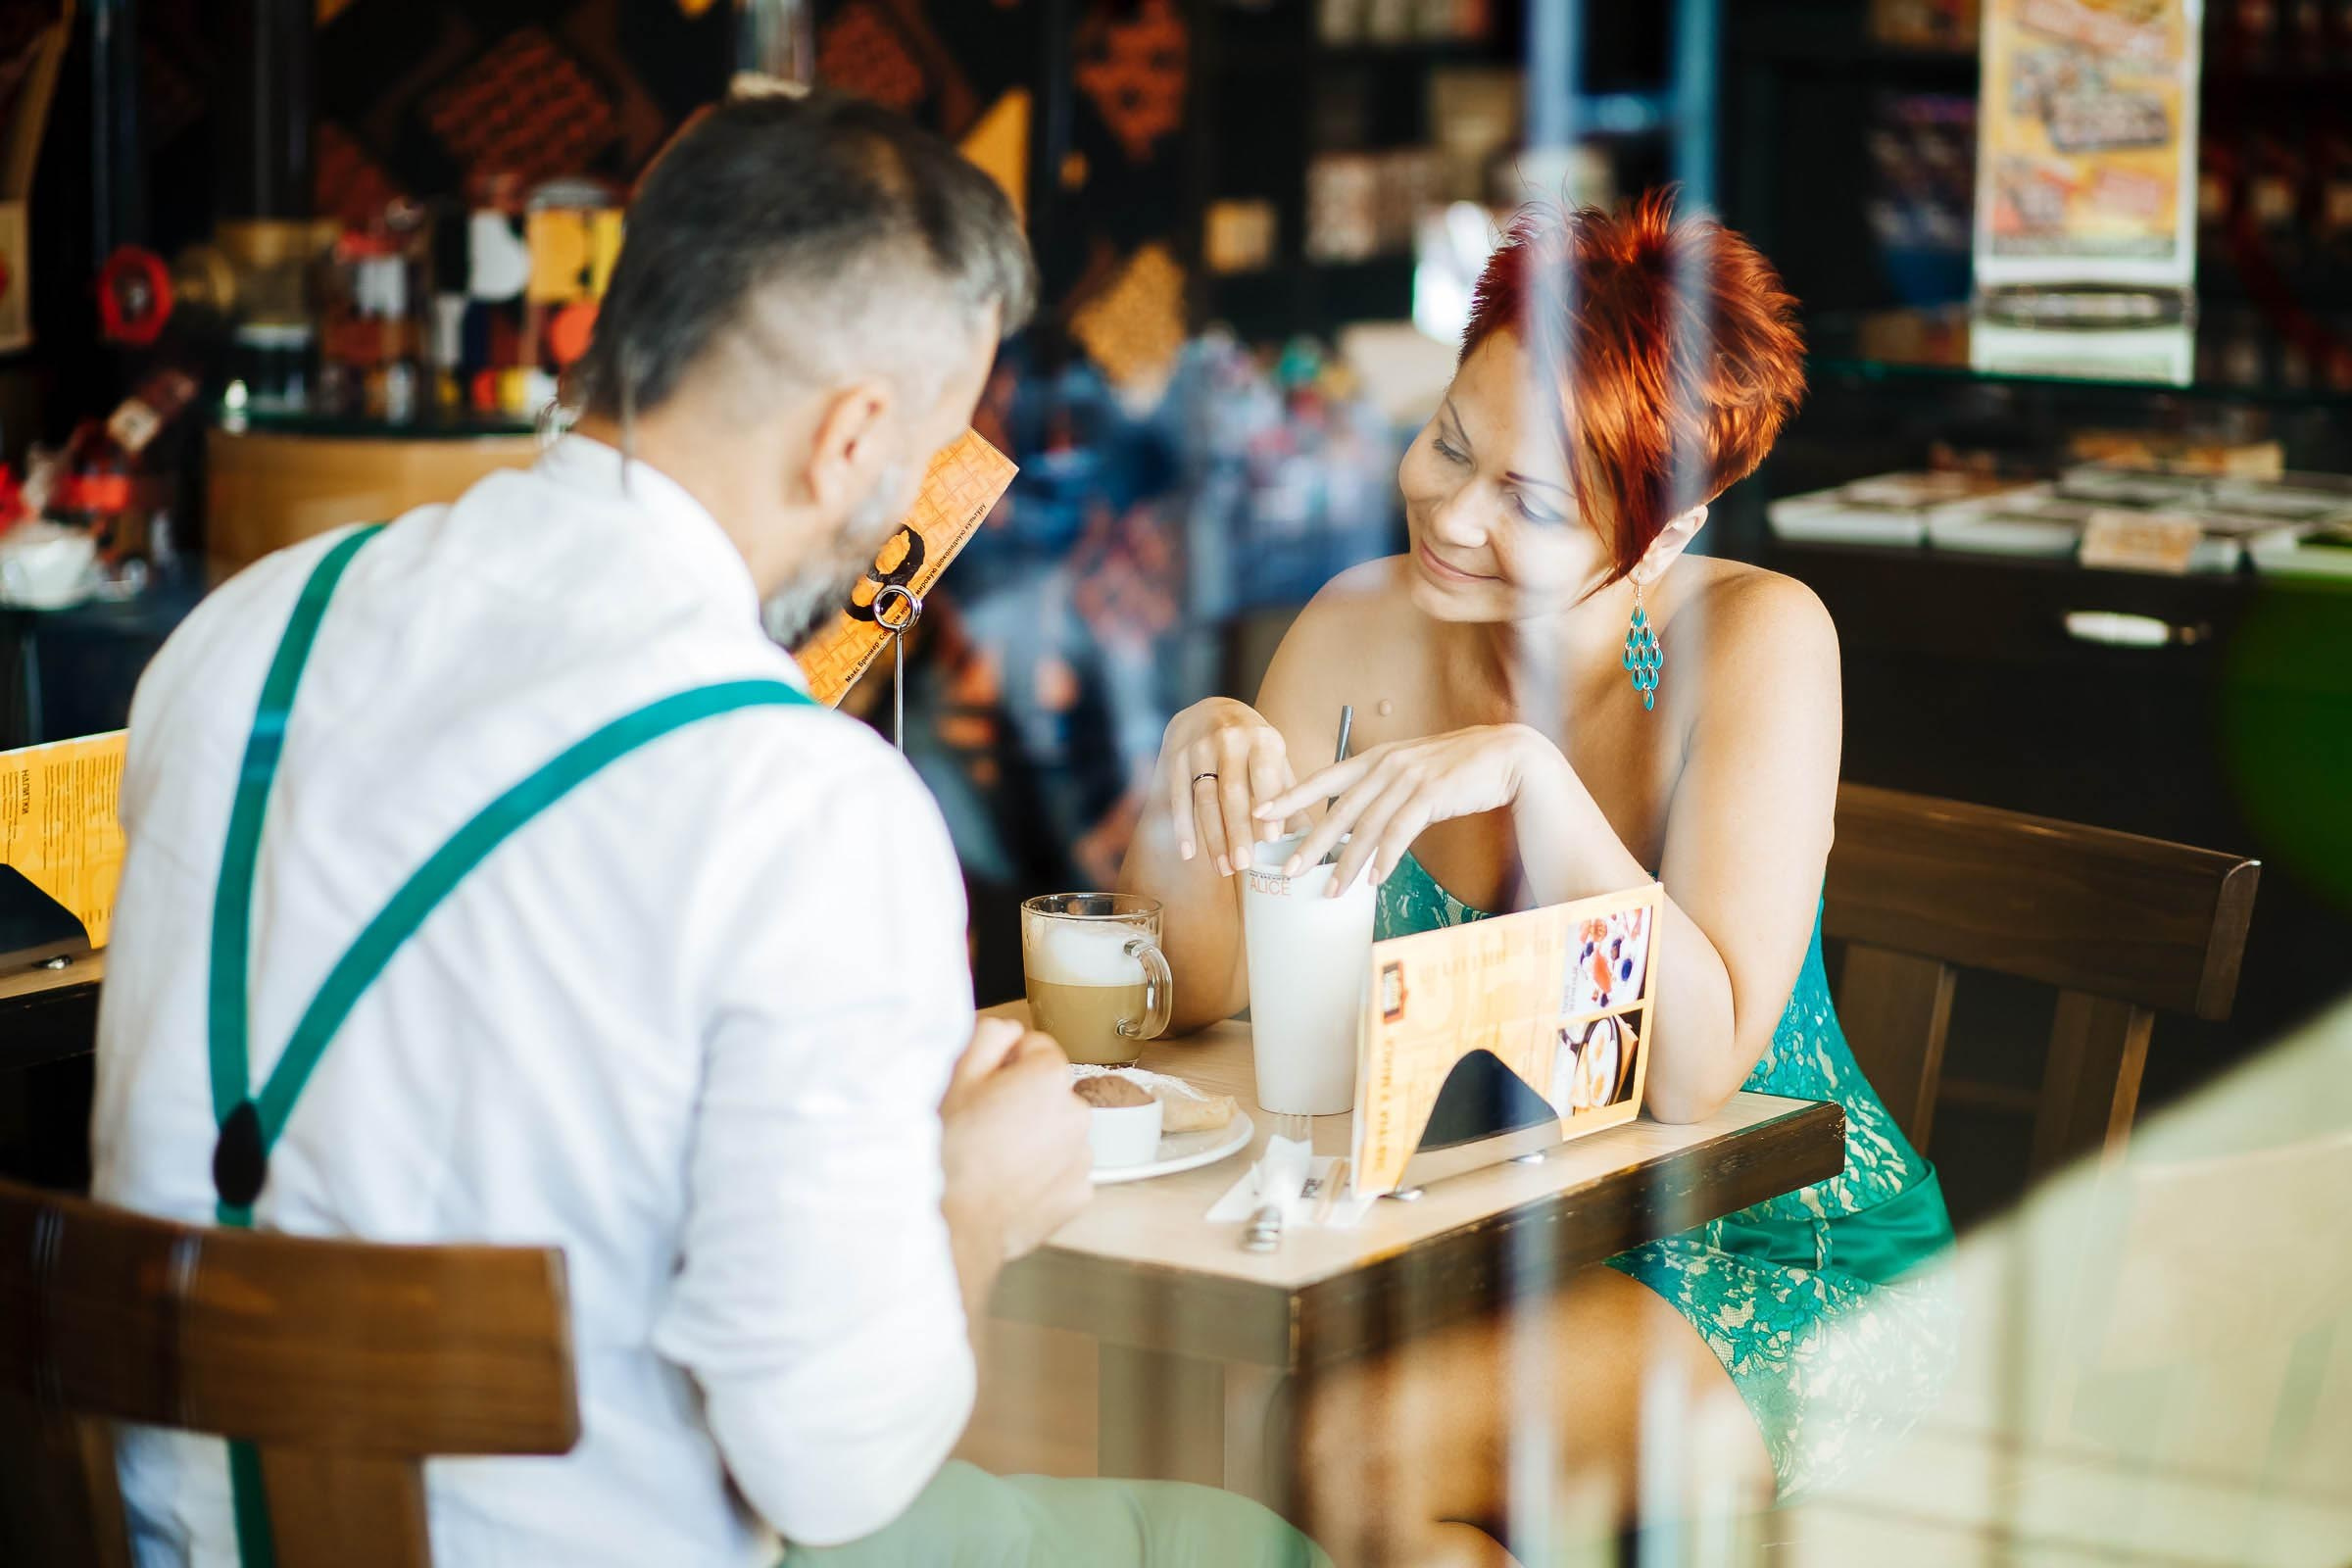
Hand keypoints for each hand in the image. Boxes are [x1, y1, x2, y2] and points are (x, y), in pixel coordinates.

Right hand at [940, 1017, 1093, 1261]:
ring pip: (1058, 1134)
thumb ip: (991, 1037)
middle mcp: (1077, 1112)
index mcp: (1049, 1076)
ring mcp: (1082, 1157)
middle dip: (1024, 1103)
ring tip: (994, 1160)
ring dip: (1036, 1140)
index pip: (1036, 1048)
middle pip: (1051, 1093)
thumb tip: (1011, 1032)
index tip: (986, 1087)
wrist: (953, 1222)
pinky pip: (1062, 1173)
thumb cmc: (950, 1149)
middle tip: (985, 1126)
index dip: (1006, 1064)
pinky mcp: (1079, 1195)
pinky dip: (1043, 1177)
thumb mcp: (957, 1075)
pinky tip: (1009, 1185)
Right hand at [1156, 697, 1300, 878]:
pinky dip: (1182, 827)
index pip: (1265, 774)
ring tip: (1223, 867)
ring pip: (1205, 797)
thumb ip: (1287, 795)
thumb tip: (1309, 838)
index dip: (1267, 805)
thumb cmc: (1250, 745)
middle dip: (1237, 830)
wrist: (1208, 709)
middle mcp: (1230, 739)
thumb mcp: (1274, 759)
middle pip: (1232, 791)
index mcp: (1262, 739)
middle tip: (1243, 864)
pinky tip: (1188, 853)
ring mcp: (1199, 746)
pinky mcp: (1175, 756)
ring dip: (1213, 836)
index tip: (1272, 839)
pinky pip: (1178, 797)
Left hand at [1255, 724, 1551, 895]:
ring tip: (1329, 890)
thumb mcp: (1414, 770)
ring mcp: (1409, 778)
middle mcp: (1387, 765)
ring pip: (1367, 827)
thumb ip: (1385, 788)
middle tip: (1287, 870)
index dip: (1290, 796)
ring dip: (1347, 863)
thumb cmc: (1460, 769)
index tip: (1260, 813)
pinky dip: (1385, 857)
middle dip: (1311, 843)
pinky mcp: (1432, 794)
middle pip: (1339, 810)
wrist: (1507, 756)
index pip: (1324, 779)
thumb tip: (1360, 819)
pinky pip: (1400, 831)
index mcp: (1378, 758)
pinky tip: (1374, 879)